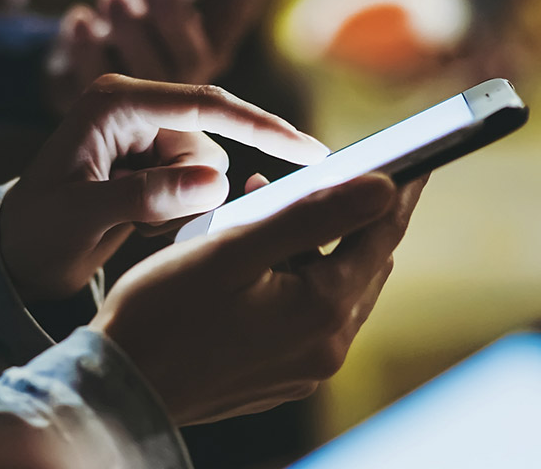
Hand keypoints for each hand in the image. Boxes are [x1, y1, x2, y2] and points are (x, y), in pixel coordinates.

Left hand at [0, 75, 328, 302]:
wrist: (12, 256)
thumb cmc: (35, 232)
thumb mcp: (83, 217)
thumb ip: (147, 196)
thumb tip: (217, 181)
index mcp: (115, 100)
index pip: (207, 104)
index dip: (264, 127)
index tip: (312, 153)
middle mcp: (135, 105)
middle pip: (211, 142)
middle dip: (195, 190)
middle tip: (146, 226)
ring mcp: (145, 131)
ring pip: (209, 167)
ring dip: (186, 205)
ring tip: (135, 226)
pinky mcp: (153, 157)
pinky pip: (198, 183)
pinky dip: (181, 210)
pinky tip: (138, 224)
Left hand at [45, 0, 272, 108]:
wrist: (79, 44)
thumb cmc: (133, 7)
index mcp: (208, 46)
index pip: (235, 25)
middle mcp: (183, 81)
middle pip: (188, 62)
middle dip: (173, 18)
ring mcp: (143, 105)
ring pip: (142, 75)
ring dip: (130, 31)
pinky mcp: (99, 111)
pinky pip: (95, 82)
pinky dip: (86, 48)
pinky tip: (79, 18)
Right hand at [92, 172, 425, 426]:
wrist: (121, 385)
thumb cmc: (165, 312)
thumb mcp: (236, 248)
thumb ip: (313, 215)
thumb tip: (384, 188)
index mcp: (323, 311)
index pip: (381, 235)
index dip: (400, 190)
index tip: (418, 155)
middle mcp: (326, 347)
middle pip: (363, 262)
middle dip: (348, 213)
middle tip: (326, 171)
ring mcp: (306, 367)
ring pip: (335, 287)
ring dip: (314, 243)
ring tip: (263, 202)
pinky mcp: (283, 375)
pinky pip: (308, 315)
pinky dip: (296, 277)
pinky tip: (255, 255)